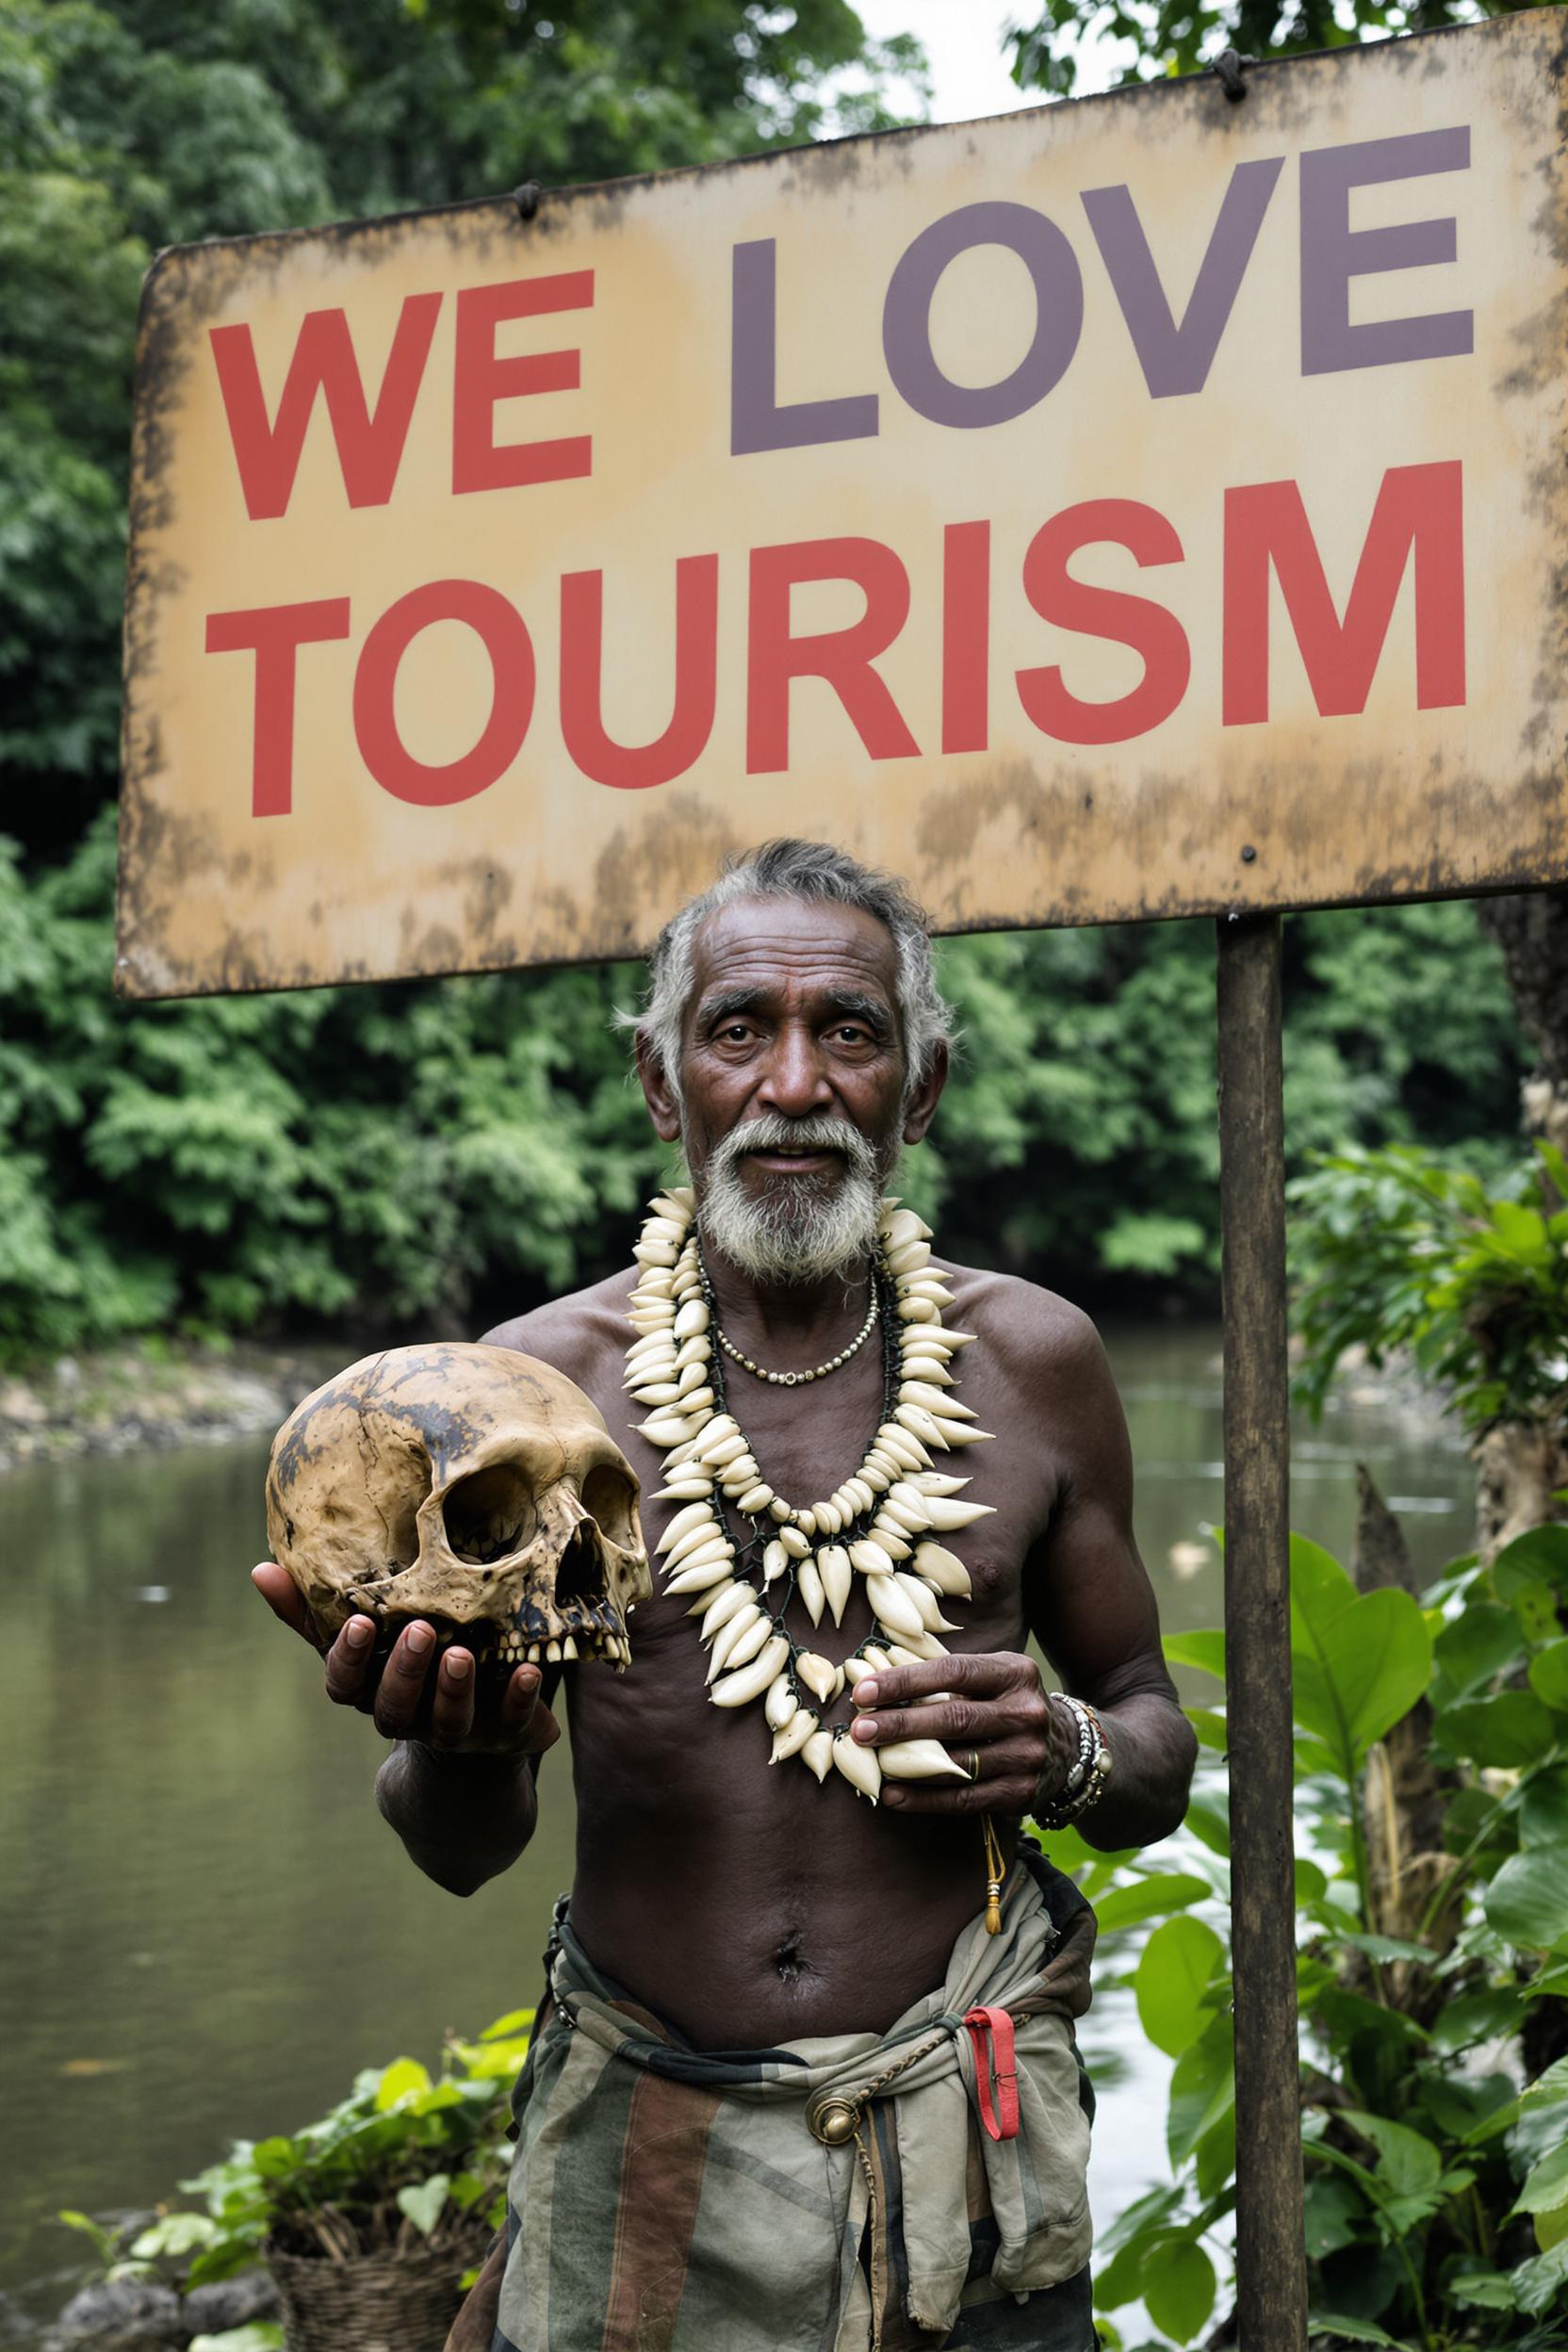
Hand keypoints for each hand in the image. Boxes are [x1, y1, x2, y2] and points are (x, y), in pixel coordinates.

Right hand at [251, 1563, 559, 1758]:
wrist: (476, 1729)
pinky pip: (510, 1721)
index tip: (359, 1622)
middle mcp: (407, 1717)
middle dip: (405, 1671)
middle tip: (421, 1631)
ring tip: (462, 1654)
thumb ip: (314, 1611)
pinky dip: (519, 1699)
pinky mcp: (502, 1734)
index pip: (345, 1684)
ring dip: (453, 1689)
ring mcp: (454, 1731)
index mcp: (369, 1692)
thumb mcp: (363, 1639)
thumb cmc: (409, 1665)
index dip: (349, 1659)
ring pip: (448, 1720)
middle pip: (394, 1705)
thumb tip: (260, 1568)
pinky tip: (529, 1673)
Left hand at [848, 1651, 1077, 1812]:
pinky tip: (894, 1795)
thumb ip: (946, 1682)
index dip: (906, 1682)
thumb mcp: (991, 1679)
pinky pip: (965, 1799)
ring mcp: (1028, 1756)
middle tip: (859, 1730)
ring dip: (908, 1766)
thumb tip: (877, 1690)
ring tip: (870, 1764)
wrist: (1068, 1748)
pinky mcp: (1022, 1793)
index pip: (953, 1673)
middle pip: (955, 1719)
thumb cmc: (1006, 1704)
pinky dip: (925, 1799)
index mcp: (1015, 1673)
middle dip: (901, 1725)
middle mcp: (1026, 1713)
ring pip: (958, 1764)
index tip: (864, 1692)